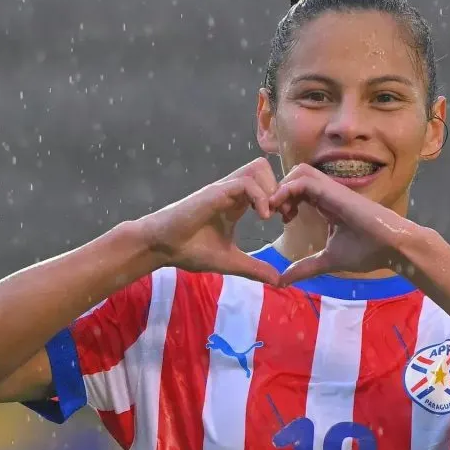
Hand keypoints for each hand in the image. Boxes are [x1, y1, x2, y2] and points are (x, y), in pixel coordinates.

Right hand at [140, 157, 281, 284]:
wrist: (162, 247)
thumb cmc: (190, 250)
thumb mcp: (230, 261)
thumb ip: (254, 268)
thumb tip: (278, 281)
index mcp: (238, 203)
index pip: (268, 184)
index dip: (282, 198)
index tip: (287, 220)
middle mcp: (232, 192)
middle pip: (265, 169)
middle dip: (281, 188)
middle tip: (284, 214)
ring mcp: (224, 189)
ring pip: (258, 168)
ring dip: (271, 189)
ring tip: (272, 215)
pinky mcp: (215, 192)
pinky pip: (245, 183)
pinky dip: (260, 197)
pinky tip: (263, 217)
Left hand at [268, 164, 426, 285]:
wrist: (393, 248)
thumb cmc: (368, 251)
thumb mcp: (329, 260)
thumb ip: (306, 267)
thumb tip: (283, 280)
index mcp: (326, 204)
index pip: (298, 189)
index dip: (284, 199)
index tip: (280, 220)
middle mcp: (328, 193)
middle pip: (296, 175)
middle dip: (280, 190)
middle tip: (276, 214)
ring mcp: (332, 190)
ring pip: (299, 172)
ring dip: (283, 188)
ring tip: (279, 211)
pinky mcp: (335, 192)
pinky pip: (304, 180)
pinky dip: (288, 190)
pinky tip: (283, 209)